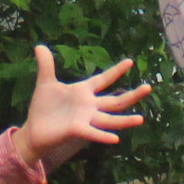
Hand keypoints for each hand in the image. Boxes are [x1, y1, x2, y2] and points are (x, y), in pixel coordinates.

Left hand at [15, 47, 147, 170]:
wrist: (34, 130)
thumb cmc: (43, 108)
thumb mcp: (45, 83)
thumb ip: (46, 65)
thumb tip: (39, 45)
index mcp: (83, 92)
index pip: (103, 79)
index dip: (116, 71)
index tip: (130, 61)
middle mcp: (89, 106)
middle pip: (115, 101)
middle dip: (132, 95)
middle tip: (149, 87)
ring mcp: (85, 119)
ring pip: (109, 119)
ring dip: (125, 120)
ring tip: (141, 119)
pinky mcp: (77, 131)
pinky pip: (93, 133)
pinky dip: (103, 136)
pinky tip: (116, 139)